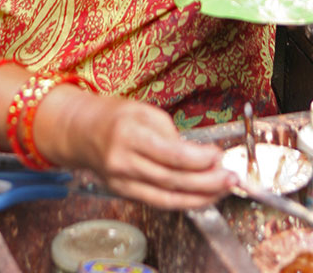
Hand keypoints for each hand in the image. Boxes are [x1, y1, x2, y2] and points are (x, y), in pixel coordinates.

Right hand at [41, 88, 236, 209]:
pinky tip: (201, 197)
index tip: (218, 155)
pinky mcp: (122, 193)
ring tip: (222, 190)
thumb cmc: (115, 116)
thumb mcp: (144, 111)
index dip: (199, 159)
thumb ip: (170, 134)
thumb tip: (200, 156)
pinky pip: (157, 202)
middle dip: (206, 181)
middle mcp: (122, 161)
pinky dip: (182, 201)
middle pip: (171, 179)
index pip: (170, 154)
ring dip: (199, 196)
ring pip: (166, 196)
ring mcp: (121, 181)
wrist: (81, 131)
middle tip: (230, 178)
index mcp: (129, 134)